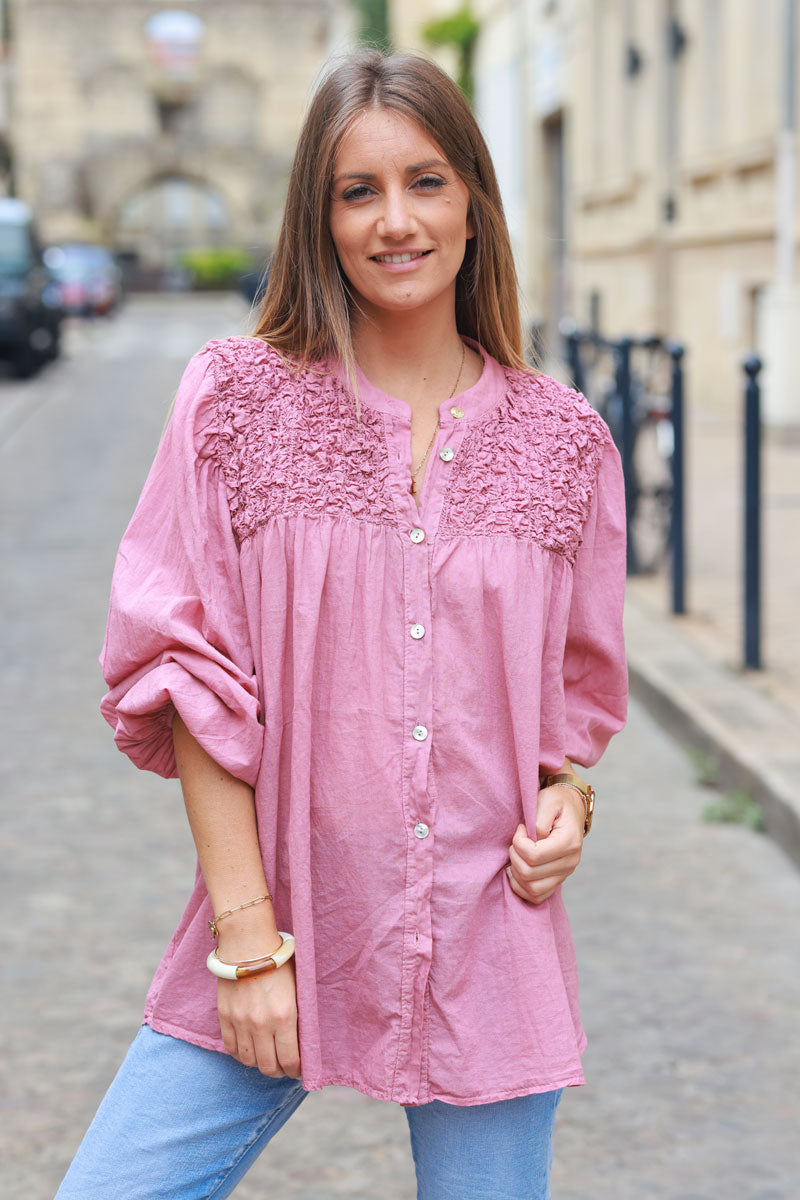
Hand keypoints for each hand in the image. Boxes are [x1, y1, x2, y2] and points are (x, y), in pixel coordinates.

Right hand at [217, 958, 300, 1077]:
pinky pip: (231, 1048)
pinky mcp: (225, 1017)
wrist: (249, 944)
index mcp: (285, 1017)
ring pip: (249, 1061)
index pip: (290, 1060)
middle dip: (279, 1071)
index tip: (299, 1070)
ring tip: (266, 1058)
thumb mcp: (297, 989)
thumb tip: (302, 1042)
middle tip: (284, 1067)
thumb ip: (297, 1017)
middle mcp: (262, 1024)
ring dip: (259, 1064)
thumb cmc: (279, 963)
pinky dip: (241, 1054)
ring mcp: (241, 1022)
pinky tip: (249, 1049)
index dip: (296, 1071)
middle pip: (269, 1066)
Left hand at [506, 786, 585, 904]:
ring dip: (516, 873)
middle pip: (529, 874)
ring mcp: (565, 874)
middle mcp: (570, 862)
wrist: (571, 808)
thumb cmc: (557, 802)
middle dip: (514, 856)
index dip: (518, 843)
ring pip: (532, 889)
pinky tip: (518, 869)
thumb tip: (530, 840)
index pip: (533, 856)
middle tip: (516, 841)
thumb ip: (538, 820)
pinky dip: (522, 887)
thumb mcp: (547, 800)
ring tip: (518, 854)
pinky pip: (536, 897)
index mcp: (569, 842)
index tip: (520, 829)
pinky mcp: (557, 881)